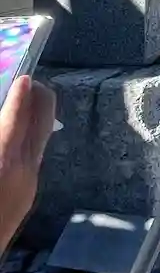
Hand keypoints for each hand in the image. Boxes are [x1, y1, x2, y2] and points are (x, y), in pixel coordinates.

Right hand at [0, 76, 56, 255]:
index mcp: (1, 160)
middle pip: (42, 122)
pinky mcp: (28, 195)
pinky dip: (26, 139)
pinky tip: (13, 137)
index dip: (20, 94)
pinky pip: (32, 157)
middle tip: (29, 84)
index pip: (16, 117)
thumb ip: (1, 136)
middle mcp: (21, 170)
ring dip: (34, 118)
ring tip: (20, 105)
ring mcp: (28, 185)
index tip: (24, 77)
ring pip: (40, 139)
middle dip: (39, 98)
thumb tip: (5, 123)